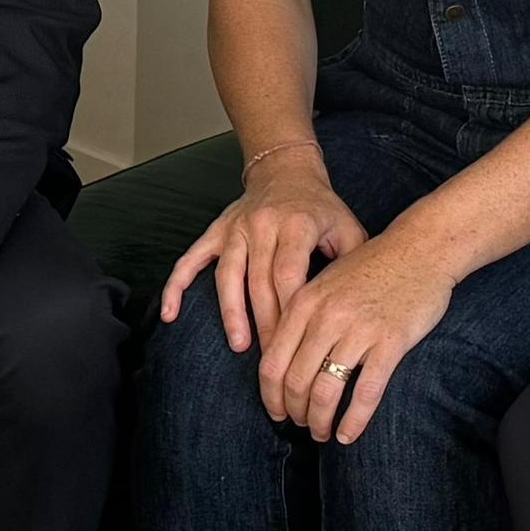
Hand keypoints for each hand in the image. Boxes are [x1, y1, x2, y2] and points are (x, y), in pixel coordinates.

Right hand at [162, 146, 367, 352]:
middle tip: (274, 359)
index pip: (289, 275)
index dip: (290, 310)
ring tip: (239, 345)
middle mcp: (261, 225)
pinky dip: (178, 287)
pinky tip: (171, 315)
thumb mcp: (348, 228)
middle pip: (259, 282)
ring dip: (232, 313)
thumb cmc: (322, 209)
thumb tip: (357, 309)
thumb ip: (353, 263)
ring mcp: (234, 228)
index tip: (297, 342)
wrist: (286, 171)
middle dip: (266, 324)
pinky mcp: (215, 231)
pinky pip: (190, 260)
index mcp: (296, 224)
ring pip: (228, 276)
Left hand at [259, 224, 458, 440]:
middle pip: (295, 382)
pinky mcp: (390, 342)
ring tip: (323, 433)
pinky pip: (366, 392)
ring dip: (319, 421)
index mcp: (303, 303)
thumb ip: (302, 316)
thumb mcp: (325, 283)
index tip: (277, 412)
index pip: (272, 362)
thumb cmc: (372, 267)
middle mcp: (325, 318)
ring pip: (326, 391)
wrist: (420, 249)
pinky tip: (349, 435)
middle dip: (295, 412)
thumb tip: (283, 360)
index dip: (271, 396)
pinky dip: (354, 421)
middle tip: (301, 426)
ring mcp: (358, 330)